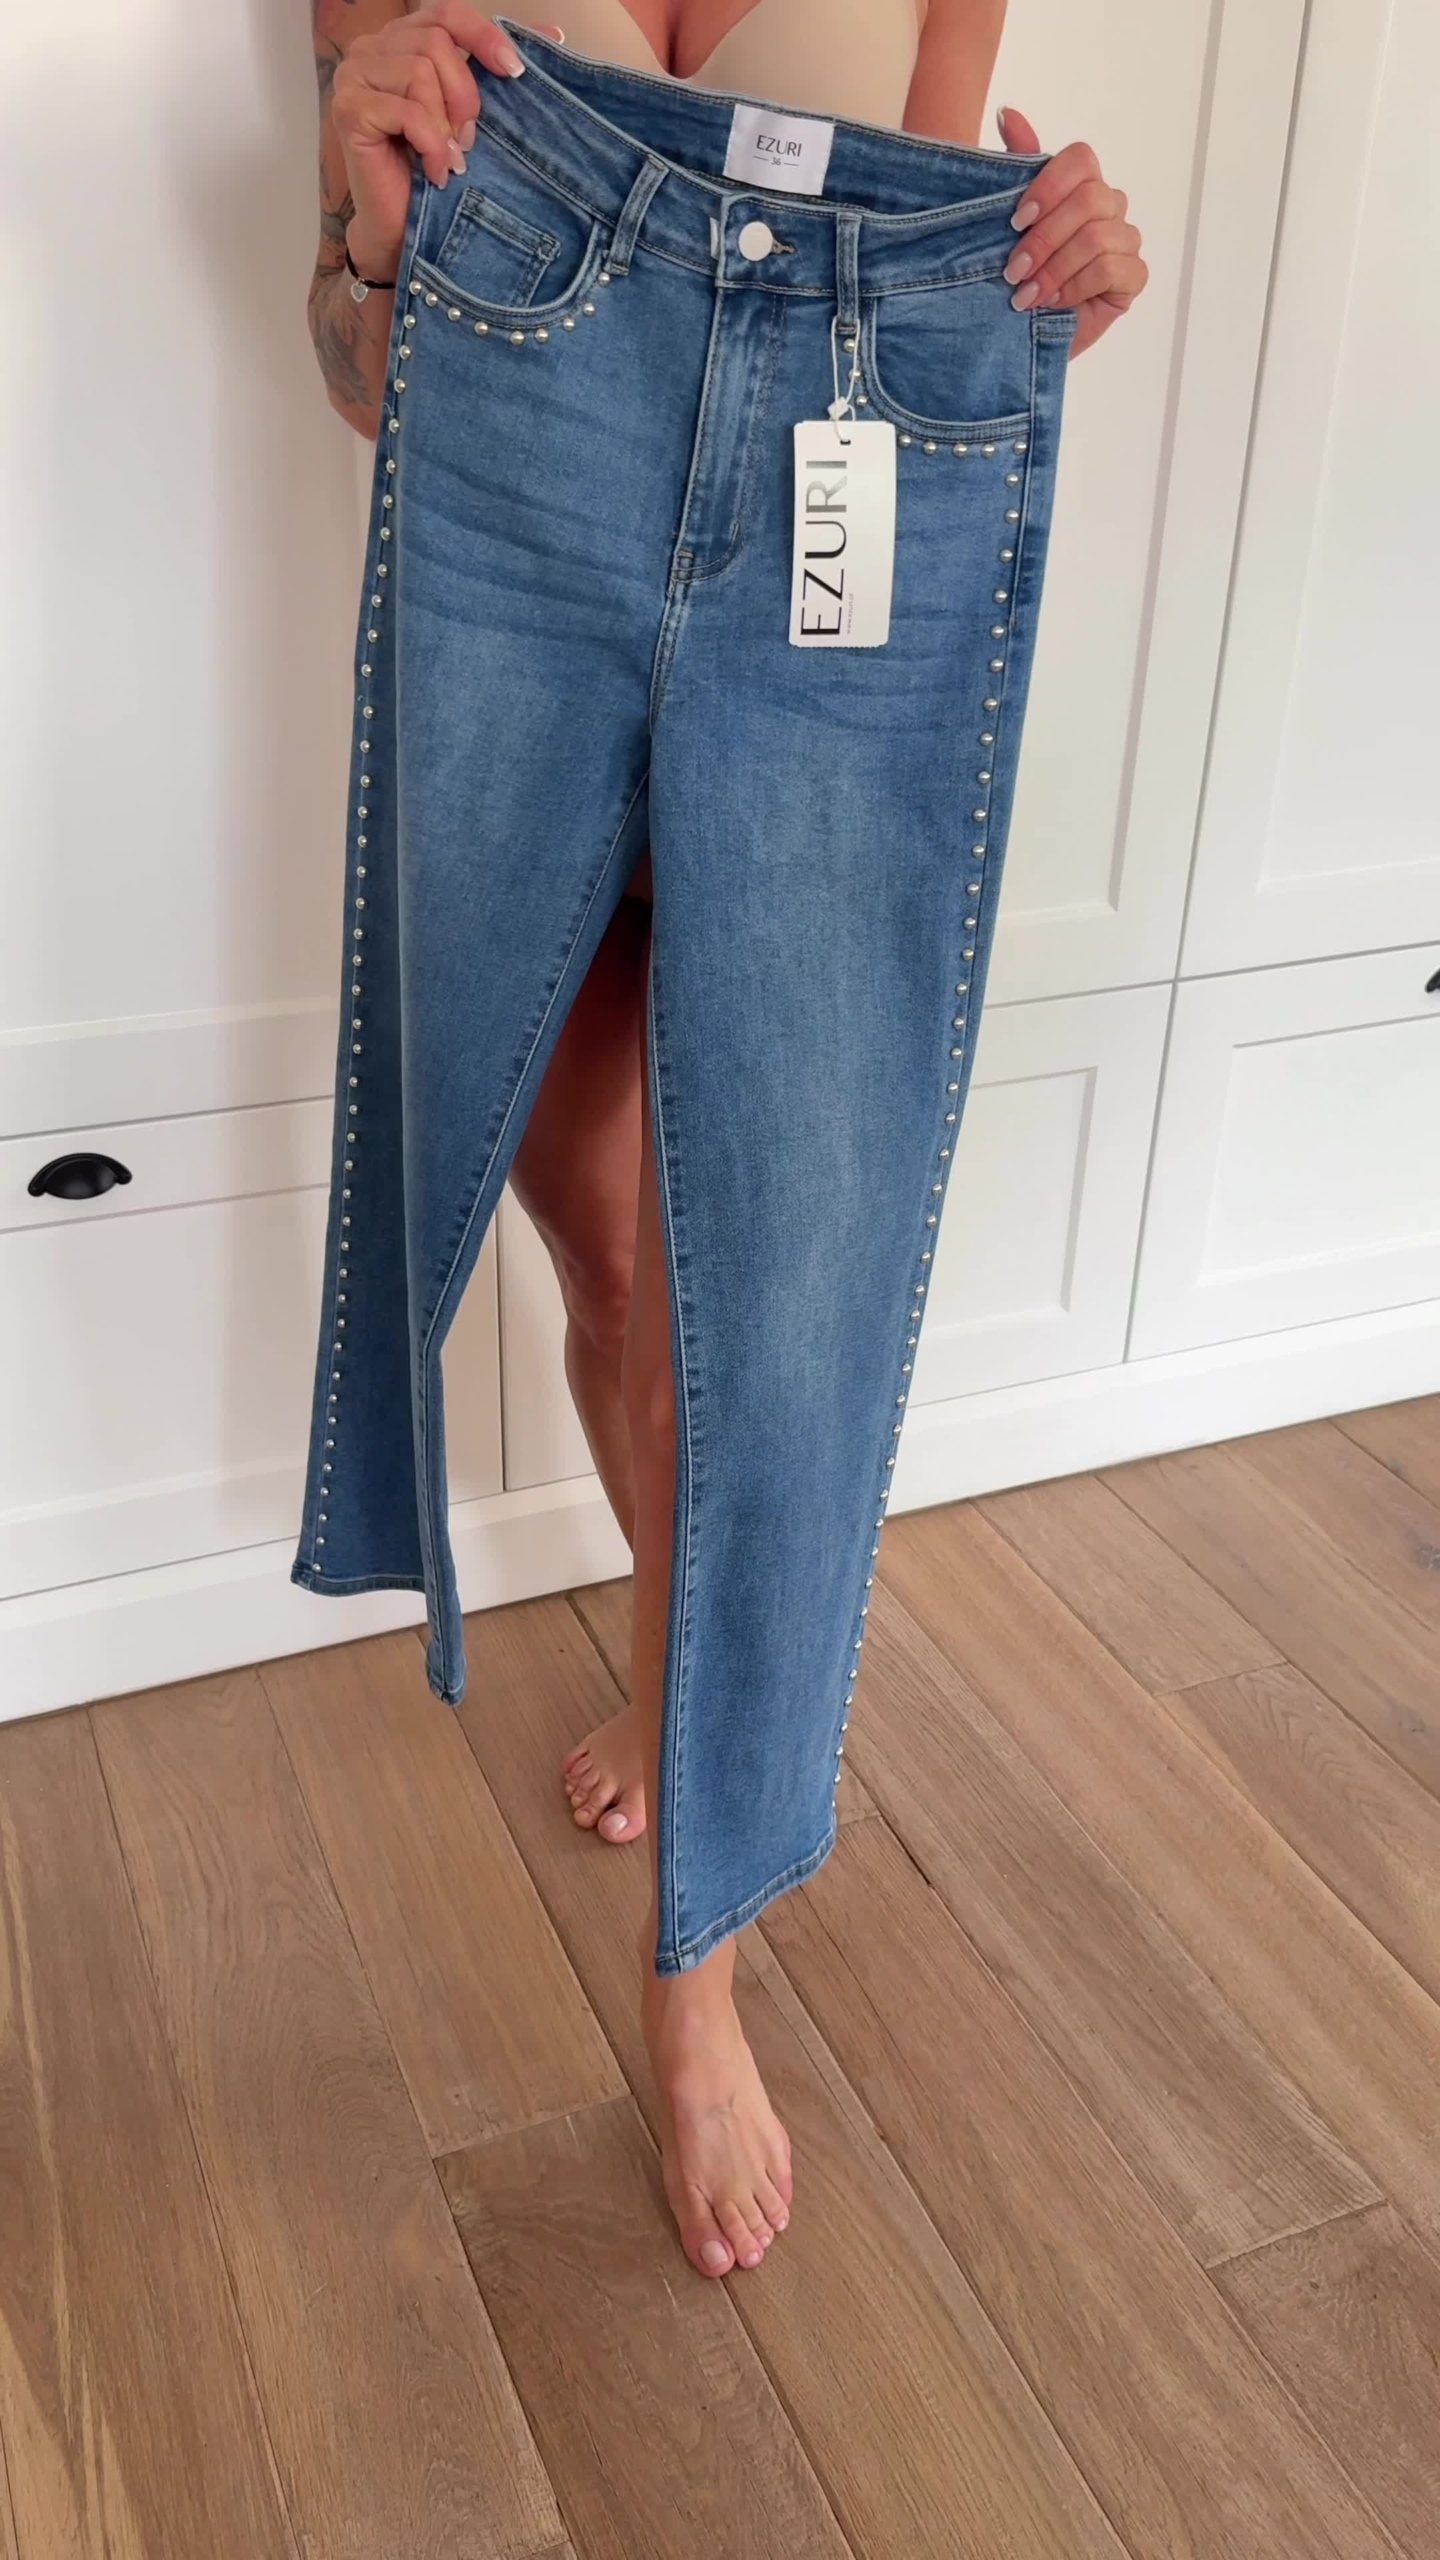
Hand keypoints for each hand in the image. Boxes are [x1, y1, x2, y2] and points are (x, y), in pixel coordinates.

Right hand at [328, 3, 561, 281]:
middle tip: (468, 140)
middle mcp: (370, 49)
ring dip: (445, 125)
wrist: (402, 230)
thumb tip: (552, 33)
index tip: (514, 73)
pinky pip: (407, 112)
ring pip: (419, 72)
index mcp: (400, 40)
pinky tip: (435, 171)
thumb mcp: (472, 113)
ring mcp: (353, 76)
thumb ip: (497, 68)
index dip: (482, 36)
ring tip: (450, 158)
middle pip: (434, 42)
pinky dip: (431, 145)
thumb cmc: (437, 171)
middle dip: (464, 96)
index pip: (445, 13)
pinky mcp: (348, 109)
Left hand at [993, 107, 1147, 359]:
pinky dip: (1075, 288)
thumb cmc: (1019, 277)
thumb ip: (1016, 167)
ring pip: (1098, 237)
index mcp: (1081, 185)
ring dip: (1055, 269)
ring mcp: (1125, 240)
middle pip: (1090, 199)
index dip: (1049, 186)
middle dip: (1044, 239)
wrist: (1023, 335)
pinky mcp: (1134, 277)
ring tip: (1026, 295)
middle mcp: (1109, 206)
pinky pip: (1111, 269)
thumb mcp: (1008, 224)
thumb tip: (1008, 113)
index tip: (1015, 221)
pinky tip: (1054, 304)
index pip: (1081, 159)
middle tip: (1013, 271)